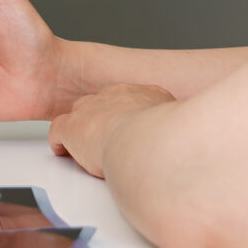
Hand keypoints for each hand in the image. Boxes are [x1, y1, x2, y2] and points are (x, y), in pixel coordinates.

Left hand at [47, 83, 175, 178]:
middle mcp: (116, 96)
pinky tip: (64, 152)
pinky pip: (59, 131)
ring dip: (83, 131)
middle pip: (104, 104)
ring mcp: (92, 108)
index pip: (132, 99)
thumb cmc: (166, 140)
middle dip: (104, 121)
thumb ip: (180, 130)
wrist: (144, 143)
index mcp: (146, 94)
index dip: (128, 116)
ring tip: (87, 148)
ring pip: (81, 115)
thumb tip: (189, 140)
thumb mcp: (182, 126)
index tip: (131, 128)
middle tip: (109, 141)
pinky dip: (60, 143)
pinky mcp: (72, 127)